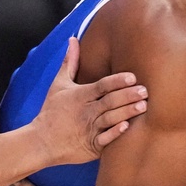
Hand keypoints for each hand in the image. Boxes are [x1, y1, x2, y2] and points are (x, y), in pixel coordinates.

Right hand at [33, 37, 147, 164]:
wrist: (40, 141)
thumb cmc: (52, 110)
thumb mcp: (58, 84)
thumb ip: (70, 62)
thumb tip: (73, 39)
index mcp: (80, 95)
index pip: (101, 85)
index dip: (117, 81)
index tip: (132, 76)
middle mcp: (86, 111)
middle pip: (109, 101)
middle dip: (128, 95)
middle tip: (145, 90)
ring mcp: (88, 129)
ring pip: (110, 119)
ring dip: (127, 112)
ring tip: (143, 106)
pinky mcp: (91, 146)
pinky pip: (104, 140)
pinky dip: (114, 134)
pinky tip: (127, 127)